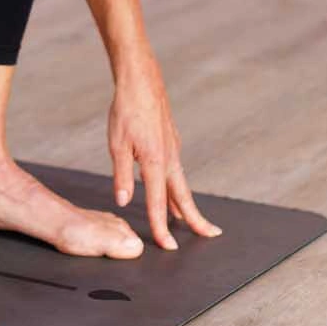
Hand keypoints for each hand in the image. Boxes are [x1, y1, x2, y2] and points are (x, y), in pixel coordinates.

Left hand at [108, 59, 220, 250]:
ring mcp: (173, 148)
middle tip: (210, 235)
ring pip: (181, 182)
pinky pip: (176, 169)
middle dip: (195, 218)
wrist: (141, 79)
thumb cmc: (126, 109)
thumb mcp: (117, 144)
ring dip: (185, 202)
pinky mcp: (171, 141)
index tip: (167, 246)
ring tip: (188, 220)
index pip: (158, 202)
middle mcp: (169, 157)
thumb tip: (124, 201)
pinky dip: (177, 184)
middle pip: (183, 196)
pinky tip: (171, 188)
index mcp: (155, 161)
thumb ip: (122, 175)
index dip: (161, 226)